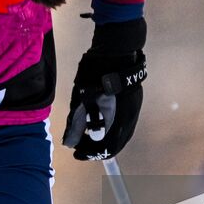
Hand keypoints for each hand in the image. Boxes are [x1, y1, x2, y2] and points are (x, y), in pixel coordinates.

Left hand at [62, 18, 147, 160]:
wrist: (117, 50)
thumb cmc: (96, 74)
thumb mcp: (81, 100)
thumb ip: (76, 124)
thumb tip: (69, 144)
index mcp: (117, 120)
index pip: (106, 148)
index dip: (90, 154)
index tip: (77, 154)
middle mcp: (129, 118)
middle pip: (115, 143)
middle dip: (98, 147)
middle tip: (81, 146)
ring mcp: (134, 108)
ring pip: (120, 133)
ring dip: (105, 137)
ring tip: (88, 134)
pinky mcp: (133, 100)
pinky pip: (123, 122)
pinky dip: (111, 127)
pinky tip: (99, 121)